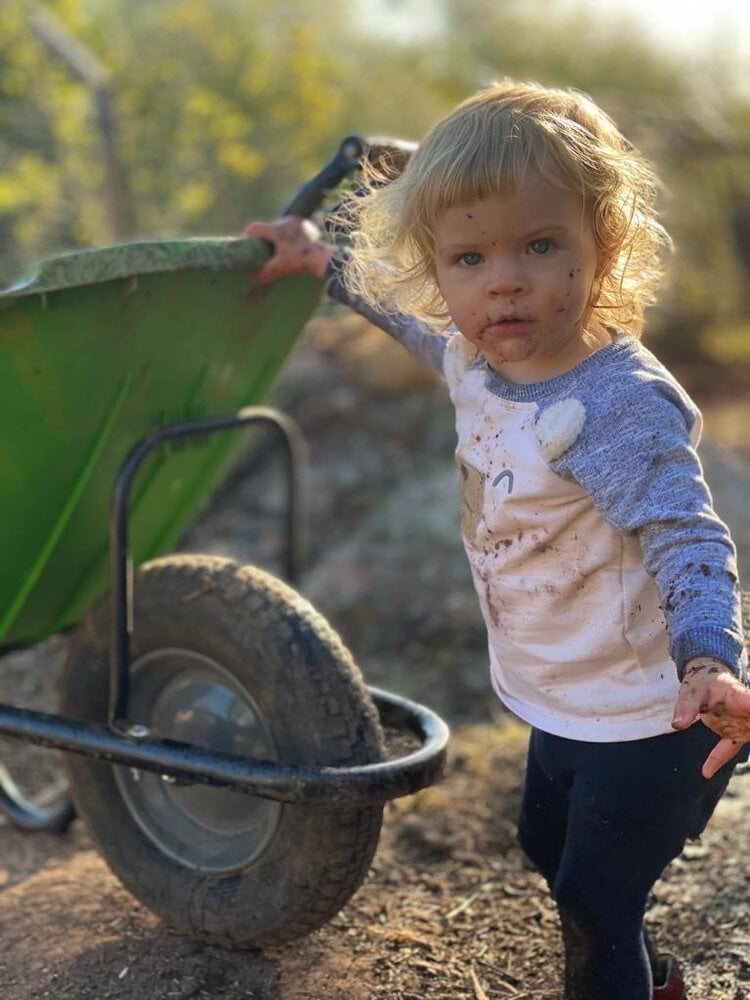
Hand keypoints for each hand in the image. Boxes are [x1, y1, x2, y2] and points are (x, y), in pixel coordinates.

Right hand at [243, 216, 333, 282]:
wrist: (323, 258)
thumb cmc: (300, 262)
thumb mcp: (280, 268)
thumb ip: (264, 272)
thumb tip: (252, 278)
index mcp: (276, 229)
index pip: (255, 227)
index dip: (248, 234)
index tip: (245, 241)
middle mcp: (285, 221)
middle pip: (268, 227)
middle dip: (264, 237)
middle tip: (262, 248)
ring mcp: (297, 221)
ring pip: (280, 226)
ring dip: (277, 235)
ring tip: (277, 247)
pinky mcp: (306, 224)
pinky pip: (292, 227)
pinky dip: (288, 235)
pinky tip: (291, 244)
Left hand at [672, 657, 749, 778]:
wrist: (708, 679)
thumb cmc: (703, 682)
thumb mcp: (692, 690)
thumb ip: (687, 706)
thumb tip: (677, 725)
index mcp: (737, 695)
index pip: (749, 702)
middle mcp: (745, 711)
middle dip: (747, 731)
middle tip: (741, 736)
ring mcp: (742, 723)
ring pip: (745, 737)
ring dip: (737, 743)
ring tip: (712, 767)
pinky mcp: (734, 733)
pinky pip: (727, 749)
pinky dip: (717, 759)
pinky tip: (705, 772)